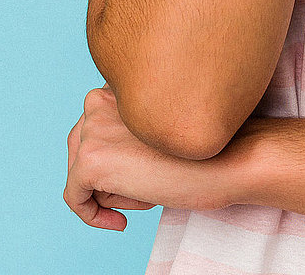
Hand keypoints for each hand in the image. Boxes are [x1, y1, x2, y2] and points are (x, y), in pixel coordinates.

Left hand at [64, 85, 230, 228]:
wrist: (229, 157)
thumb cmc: (205, 144)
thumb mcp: (159, 126)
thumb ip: (130, 127)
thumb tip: (105, 159)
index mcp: (119, 83)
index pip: (96, 122)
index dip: (115, 153)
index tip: (139, 171)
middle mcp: (101, 98)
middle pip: (82, 147)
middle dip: (109, 172)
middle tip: (145, 185)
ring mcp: (93, 129)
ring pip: (82, 172)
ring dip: (110, 190)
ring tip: (149, 191)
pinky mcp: (90, 161)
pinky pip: (74, 197)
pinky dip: (92, 215)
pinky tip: (121, 221)